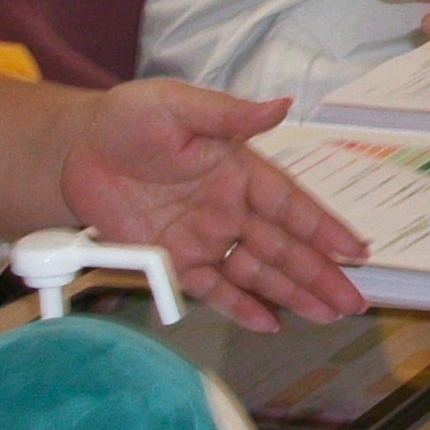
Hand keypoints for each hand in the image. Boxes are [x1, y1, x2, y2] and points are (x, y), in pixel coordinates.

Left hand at [60, 81, 367, 329]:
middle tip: (354, 300)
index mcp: (239, 170)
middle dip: (320, 273)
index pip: (291, 204)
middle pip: (283, 246)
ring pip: (257, 272)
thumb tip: (280, 106)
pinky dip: (240, 307)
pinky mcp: (171, 261)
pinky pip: (213, 289)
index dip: (323, 228)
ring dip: (292, 293)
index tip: (356, 250)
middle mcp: (228, 208)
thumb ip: (229, 114)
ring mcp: (202, 238)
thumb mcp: (177, 106)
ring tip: (326, 315)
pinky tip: (270, 323)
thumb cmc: (128, 118)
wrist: (73, 149)